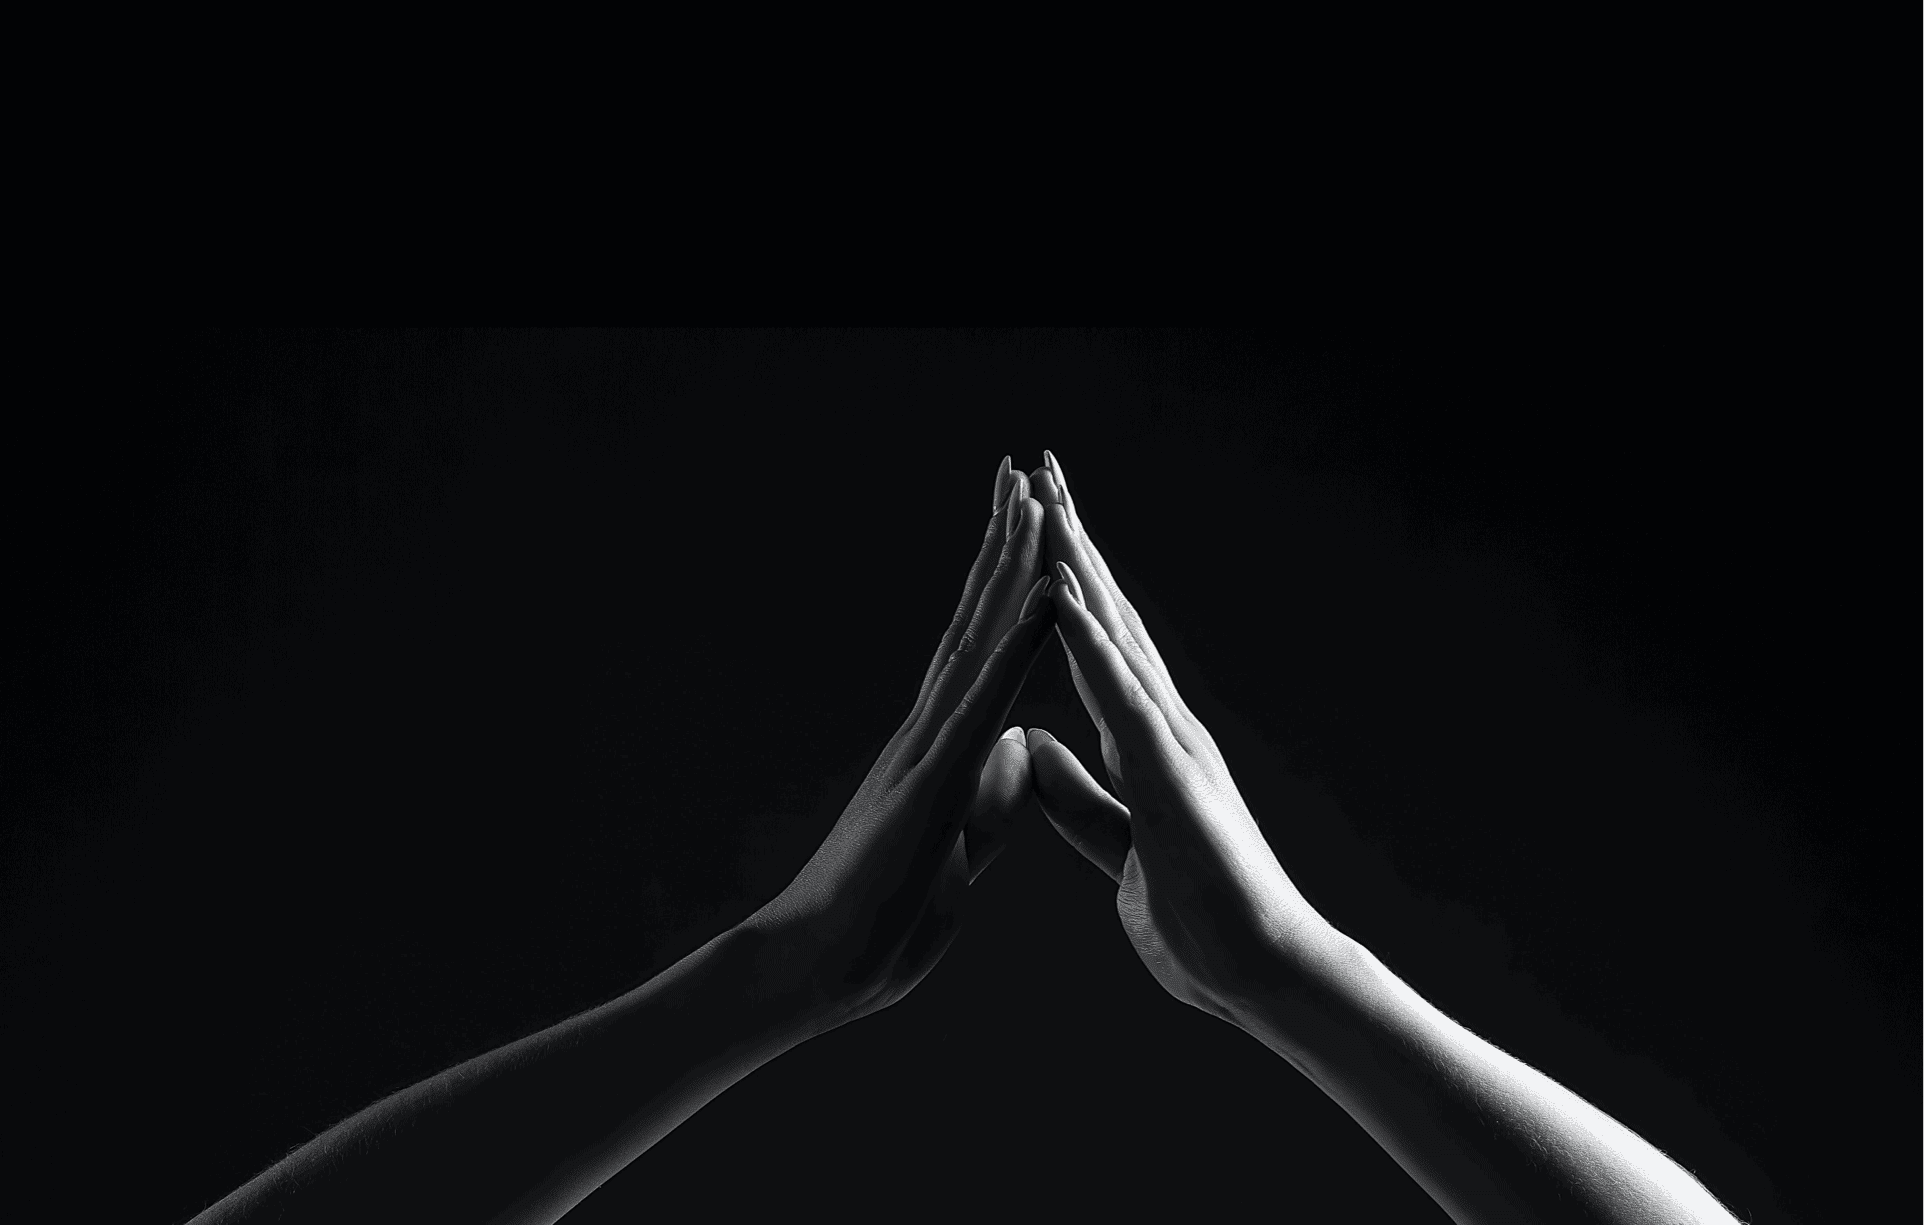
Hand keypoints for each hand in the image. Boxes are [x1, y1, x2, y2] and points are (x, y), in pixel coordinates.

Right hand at [746, 458, 1054, 1028]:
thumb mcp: (960, 851)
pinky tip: (1042, 600)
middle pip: (975, 622)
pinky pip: (981, 704)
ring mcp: (925, 751)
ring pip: (975, 642)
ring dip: (1007, 568)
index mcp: (940, 750)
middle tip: (1022, 471)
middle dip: (1002, 546)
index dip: (1008, 588)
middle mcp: (928, 732)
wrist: (814, 973)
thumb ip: (988, 798)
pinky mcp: (929, 783)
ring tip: (1031, 497)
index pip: (982, 652)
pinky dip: (1016, 648)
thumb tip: (1019, 746)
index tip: (1028, 524)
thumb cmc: (878, 927)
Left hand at [1023, 452, 1338, 1029]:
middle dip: (1072, 540)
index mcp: (1142, 744)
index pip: (1093, 647)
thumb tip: (1033, 748)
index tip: (1032, 526)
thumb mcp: (1116, 845)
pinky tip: (1061, 596)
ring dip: (1080, 565)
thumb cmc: (1201, 917)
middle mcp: (1161, 727)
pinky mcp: (1172, 777)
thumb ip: (1079, 798)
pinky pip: (1122, 698)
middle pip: (1107, 616)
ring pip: (1116, 636)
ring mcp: (1171, 745)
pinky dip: (1089, 644)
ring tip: (1047, 498)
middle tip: (1040, 468)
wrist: (1260, 974)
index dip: (1061, 585)